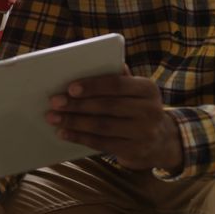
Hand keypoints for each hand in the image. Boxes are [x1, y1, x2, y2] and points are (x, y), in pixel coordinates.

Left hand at [46, 66, 182, 170]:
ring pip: (102, 126)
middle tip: (54, 102)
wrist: (161, 141)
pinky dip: (80, 137)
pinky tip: (64, 133)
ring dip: (74, 122)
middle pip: (107, 106)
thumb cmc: (137, 108)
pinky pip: (102, 143)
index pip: (117, 84)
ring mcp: (144, 133)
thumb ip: (117, 77)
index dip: (93, 86)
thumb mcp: (135, 91)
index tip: (70, 88)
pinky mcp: (134, 151)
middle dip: (77, 104)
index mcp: (148, 89)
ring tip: (53, 118)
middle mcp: (150, 111)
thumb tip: (88, 62)